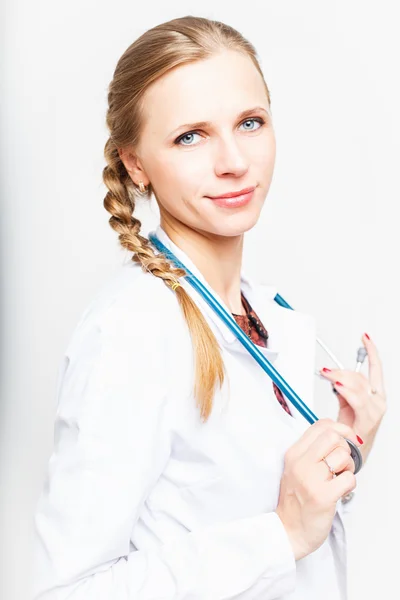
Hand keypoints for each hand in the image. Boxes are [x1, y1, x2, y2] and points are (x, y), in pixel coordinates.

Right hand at [275, 419, 359, 559]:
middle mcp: (300, 463)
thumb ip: (311, 451)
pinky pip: (350, 478)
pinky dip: (350, 483)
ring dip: (348, 467)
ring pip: (343, 456)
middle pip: (333, 437)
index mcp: (293, 454)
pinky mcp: (324, 496)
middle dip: (345, 448)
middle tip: (341, 463)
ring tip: (339, 477)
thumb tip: (338, 434)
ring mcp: (311, 480)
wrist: (288, 530)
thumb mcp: (295, 468)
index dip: (340, 429)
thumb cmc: (296, 500)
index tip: (346, 439)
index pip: (320, 425)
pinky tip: (340, 490)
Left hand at [319, 333, 386, 463]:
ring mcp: (376, 410)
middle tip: (324, 371)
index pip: (376, 368)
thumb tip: (334, 377)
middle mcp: (379, 400)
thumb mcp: (346, 404)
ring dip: (340, 378)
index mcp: (375, 393)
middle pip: (360, 377)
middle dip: (340, 371)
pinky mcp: (369, 420)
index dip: (371, 351)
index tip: (364, 337)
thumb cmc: (350, 430)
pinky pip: (358, 401)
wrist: (352, 453)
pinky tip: (337, 386)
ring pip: (358, 386)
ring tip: (327, 374)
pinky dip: (347, 391)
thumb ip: (344, 389)